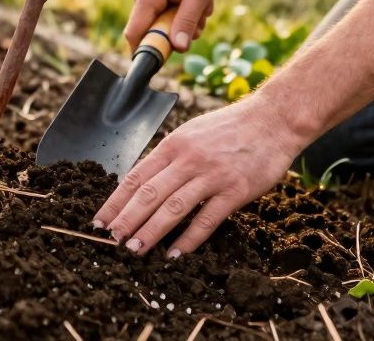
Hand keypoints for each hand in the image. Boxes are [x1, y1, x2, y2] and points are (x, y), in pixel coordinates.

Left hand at [92, 93, 302, 256]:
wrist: (273, 120)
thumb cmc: (230, 128)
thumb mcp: (192, 134)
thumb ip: (170, 157)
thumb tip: (144, 183)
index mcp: (174, 145)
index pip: (136, 177)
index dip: (115, 201)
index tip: (100, 221)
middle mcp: (188, 159)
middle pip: (149, 194)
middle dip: (126, 220)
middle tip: (111, 241)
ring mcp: (211, 175)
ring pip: (173, 208)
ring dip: (151, 232)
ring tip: (134, 249)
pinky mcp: (234, 190)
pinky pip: (206, 220)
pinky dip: (188, 240)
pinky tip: (174, 254)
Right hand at [125, 0, 229, 51]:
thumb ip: (186, 22)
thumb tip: (177, 48)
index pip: (135, 33)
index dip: (148, 51)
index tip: (169, 58)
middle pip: (151, 30)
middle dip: (177, 32)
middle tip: (200, 19)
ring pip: (161, 23)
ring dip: (184, 21)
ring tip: (202, 3)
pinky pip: (165, 13)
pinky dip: (183, 12)